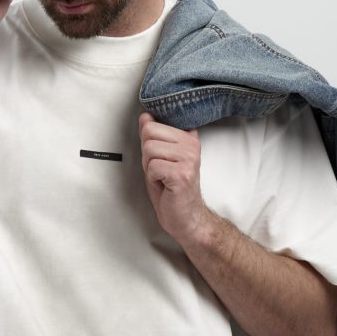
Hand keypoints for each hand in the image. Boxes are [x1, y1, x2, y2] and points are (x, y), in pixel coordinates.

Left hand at [139, 111, 210, 243]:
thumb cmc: (172, 191)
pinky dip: (153, 179)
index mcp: (188, 137)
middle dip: (147, 155)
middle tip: (160, 171)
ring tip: (163, 178)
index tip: (160, 160)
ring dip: (150, 168)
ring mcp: (188, 158)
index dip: (148, 145)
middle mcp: (191, 145)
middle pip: (149, 134)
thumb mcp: (159, 159)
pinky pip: (153, 167)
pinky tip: (165, 185)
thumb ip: (152, 137)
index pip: (153, 124)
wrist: (186, 218)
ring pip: (149, 150)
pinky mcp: (182, 173)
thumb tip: (145, 117)